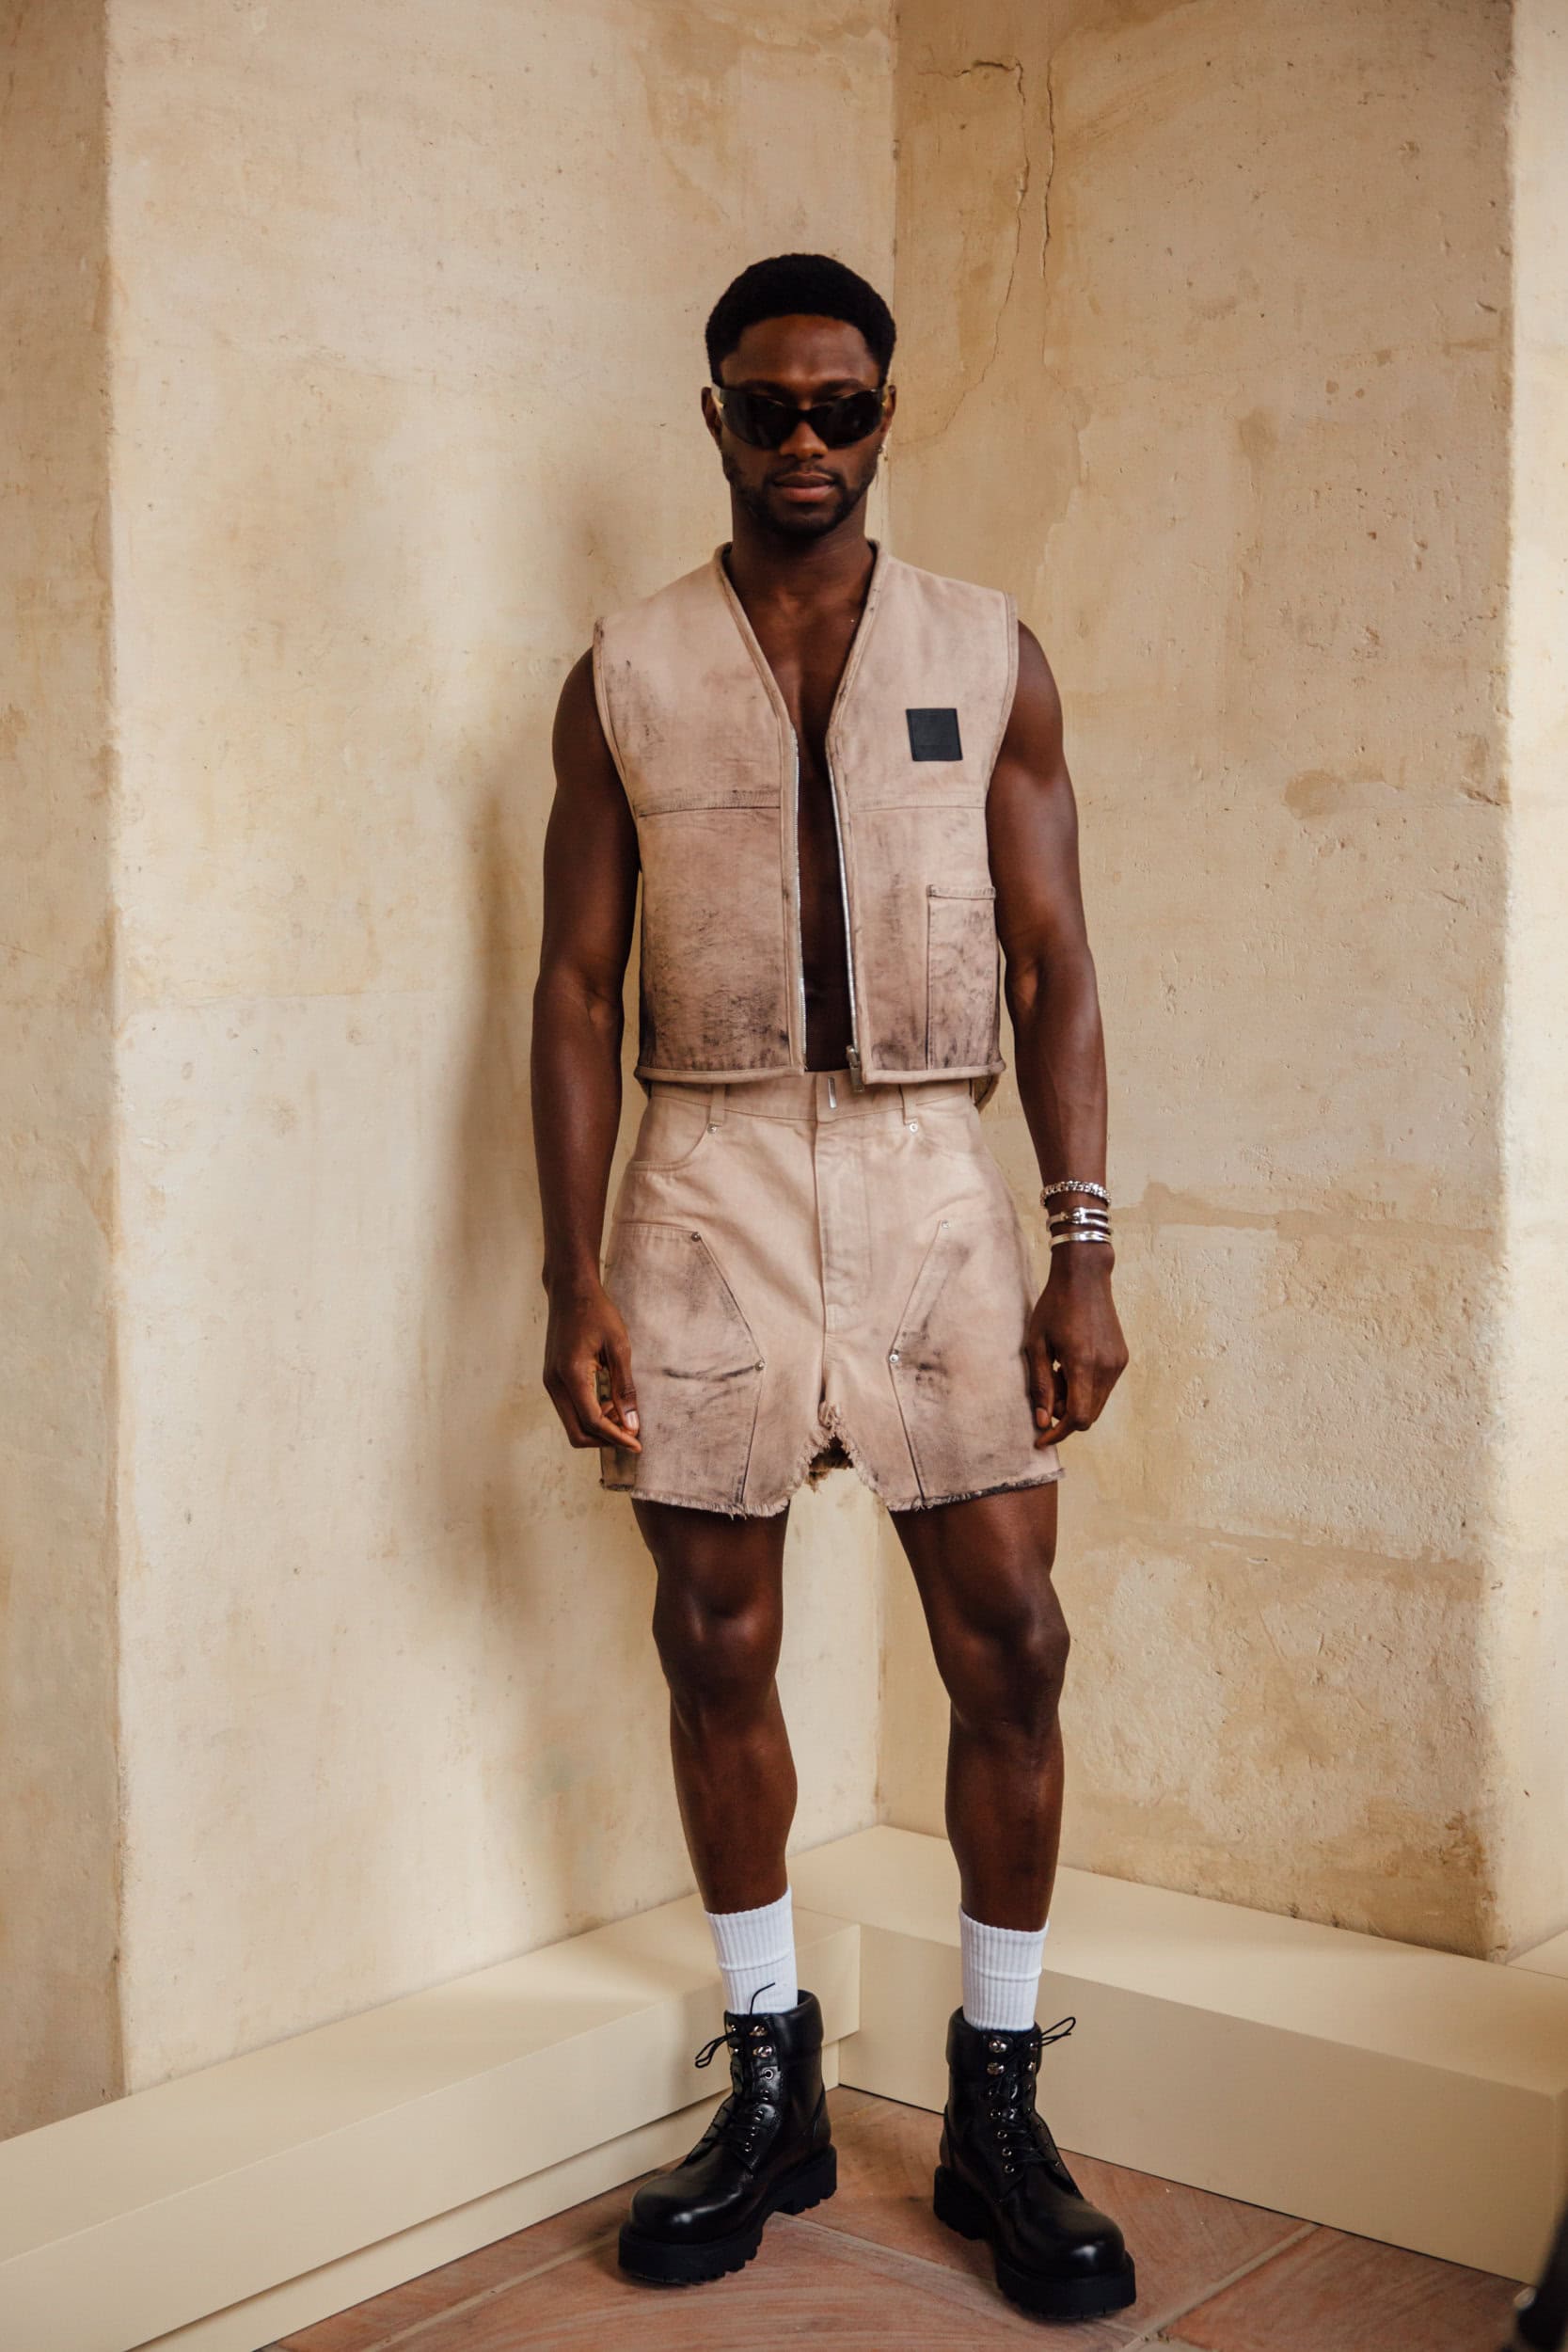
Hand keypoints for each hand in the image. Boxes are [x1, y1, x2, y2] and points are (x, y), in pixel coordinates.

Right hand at [543, 1278, 640, 1451]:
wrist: (570, 1291)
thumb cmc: (597, 1313)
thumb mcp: (619, 1347)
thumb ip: (624, 1387)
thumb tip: (632, 1424)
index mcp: (571, 1375)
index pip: (593, 1422)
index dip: (616, 1437)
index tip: (638, 1444)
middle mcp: (555, 1384)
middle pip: (577, 1432)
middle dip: (605, 1439)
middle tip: (632, 1433)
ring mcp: (550, 1382)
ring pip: (572, 1423)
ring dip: (598, 1428)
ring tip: (623, 1413)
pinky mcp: (553, 1379)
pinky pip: (570, 1409)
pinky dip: (589, 1415)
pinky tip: (609, 1402)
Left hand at [1025, 1253, 1127, 1446]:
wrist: (1085, 1277)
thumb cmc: (1054, 1306)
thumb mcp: (1036, 1344)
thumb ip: (1041, 1385)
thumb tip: (1042, 1421)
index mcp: (1083, 1364)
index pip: (1078, 1417)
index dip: (1059, 1433)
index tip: (1041, 1438)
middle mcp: (1106, 1367)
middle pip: (1090, 1416)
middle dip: (1065, 1417)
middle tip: (1046, 1394)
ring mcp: (1117, 1363)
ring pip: (1098, 1404)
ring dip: (1076, 1402)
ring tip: (1057, 1374)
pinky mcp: (1121, 1358)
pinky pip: (1104, 1388)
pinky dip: (1086, 1389)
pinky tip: (1070, 1366)